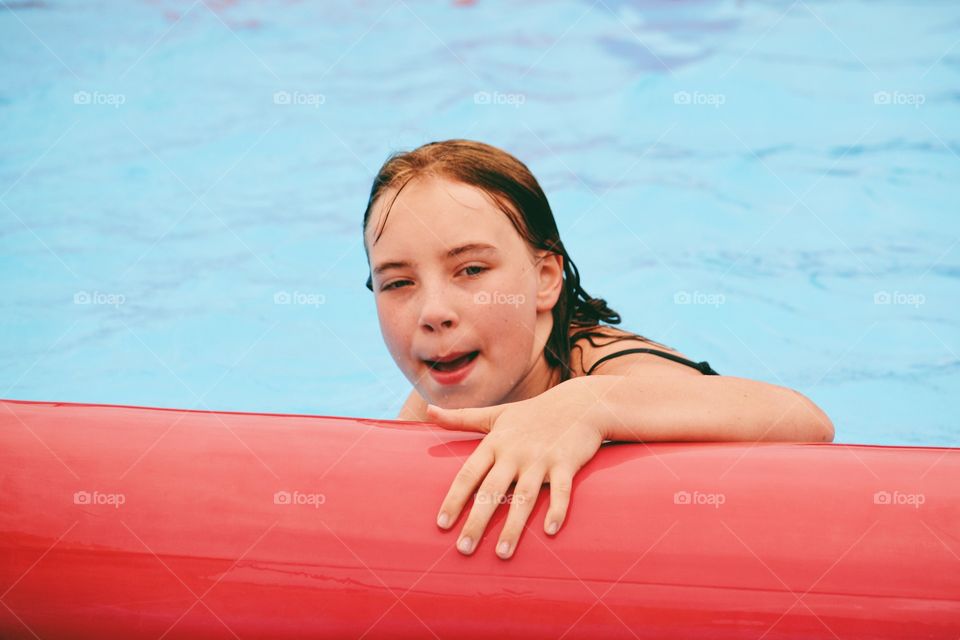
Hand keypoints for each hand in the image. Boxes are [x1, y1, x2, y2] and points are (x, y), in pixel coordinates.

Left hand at [426, 384, 603, 558]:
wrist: (578, 404)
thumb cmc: (531, 414)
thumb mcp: (494, 415)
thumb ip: (460, 418)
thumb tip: (428, 409)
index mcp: (495, 443)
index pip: (469, 474)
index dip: (454, 499)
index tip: (442, 525)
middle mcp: (515, 452)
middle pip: (492, 490)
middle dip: (477, 521)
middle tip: (464, 549)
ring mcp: (541, 459)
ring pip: (524, 497)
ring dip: (513, 527)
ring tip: (502, 554)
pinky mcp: (566, 463)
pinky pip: (561, 491)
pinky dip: (557, 510)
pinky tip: (550, 532)